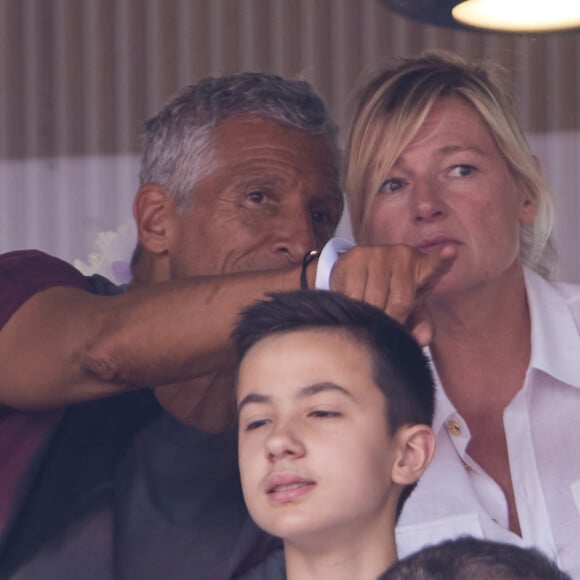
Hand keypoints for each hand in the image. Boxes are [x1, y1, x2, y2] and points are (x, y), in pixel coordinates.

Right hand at [329, 244, 456, 345]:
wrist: (360, 273)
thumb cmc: (392, 293)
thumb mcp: (411, 310)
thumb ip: (420, 325)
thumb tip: (422, 339)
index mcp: (424, 268)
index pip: (437, 265)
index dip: (444, 258)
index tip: (451, 251)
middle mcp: (404, 255)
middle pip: (400, 302)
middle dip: (391, 320)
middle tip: (384, 322)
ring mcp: (380, 253)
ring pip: (375, 299)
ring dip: (369, 315)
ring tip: (367, 312)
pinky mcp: (356, 255)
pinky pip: (354, 293)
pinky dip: (354, 305)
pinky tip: (354, 301)